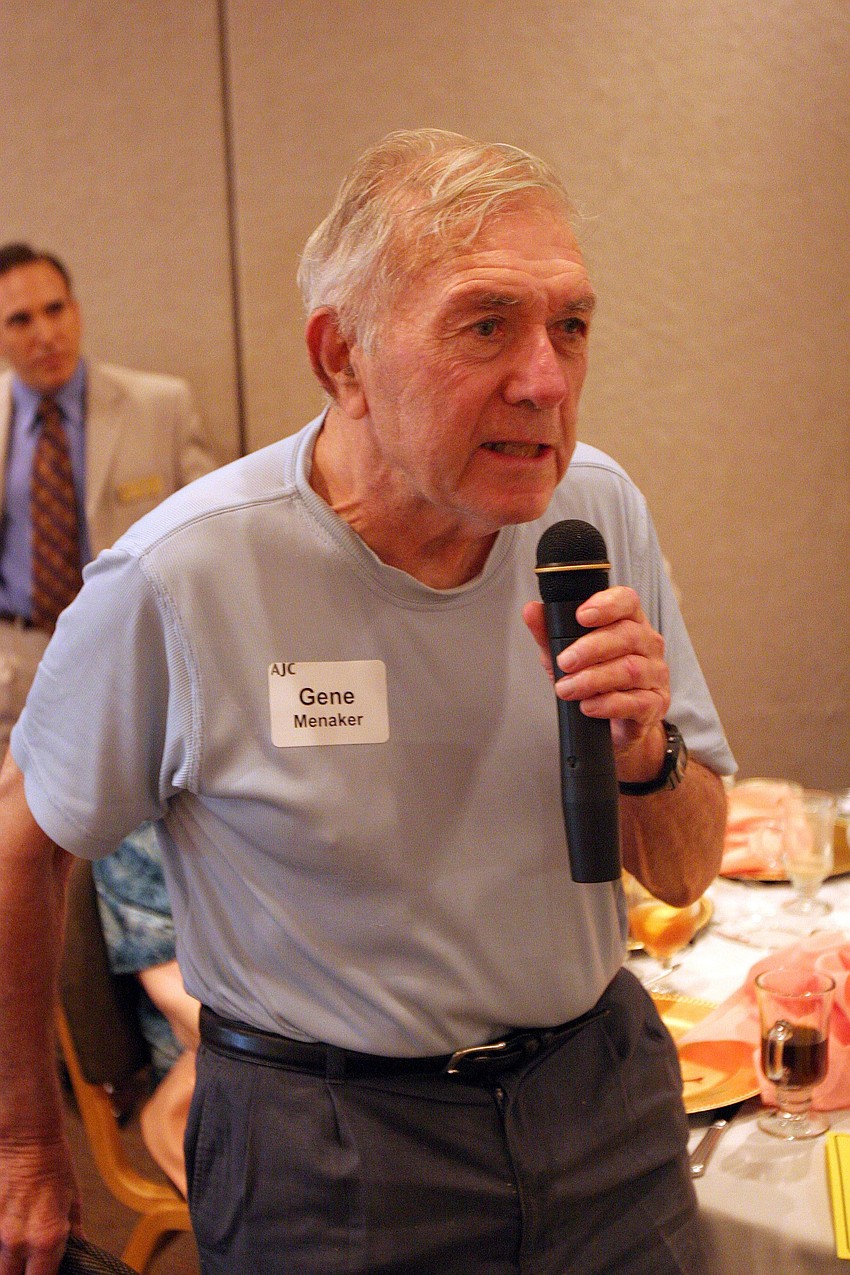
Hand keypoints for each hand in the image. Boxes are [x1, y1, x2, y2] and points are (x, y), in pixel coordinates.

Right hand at [0, 1140, 80, 1274]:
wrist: (25, 1135)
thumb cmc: (52, 1162)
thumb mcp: (73, 1198)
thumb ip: (74, 1233)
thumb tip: (78, 1253)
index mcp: (46, 1237)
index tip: (46, 1272)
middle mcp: (18, 1240)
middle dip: (20, 1274)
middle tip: (28, 1263)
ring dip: (8, 1260)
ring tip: (18, 1244)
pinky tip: (8, 1227)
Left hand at [522, 586, 669, 778]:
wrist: (614, 724)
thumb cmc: (594, 682)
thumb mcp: (565, 655)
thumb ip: (549, 633)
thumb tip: (531, 610)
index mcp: (629, 622)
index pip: (626, 601)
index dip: (606, 605)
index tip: (581, 616)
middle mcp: (648, 644)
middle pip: (627, 635)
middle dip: (590, 648)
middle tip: (564, 662)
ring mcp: (655, 674)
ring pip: (630, 669)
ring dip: (593, 679)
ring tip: (568, 689)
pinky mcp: (656, 703)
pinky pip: (637, 701)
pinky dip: (608, 704)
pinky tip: (589, 706)